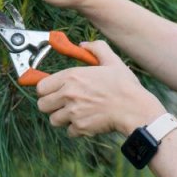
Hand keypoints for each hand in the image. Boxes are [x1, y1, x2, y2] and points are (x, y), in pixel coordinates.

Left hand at [36, 41, 165, 136]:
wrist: (136, 109)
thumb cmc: (124, 85)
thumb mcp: (112, 61)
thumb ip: (96, 48)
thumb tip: (83, 45)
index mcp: (71, 76)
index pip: (40, 87)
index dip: (45, 89)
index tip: (51, 91)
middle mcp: (68, 94)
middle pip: (42, 105)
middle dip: (51, 105)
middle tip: (61, 103)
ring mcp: (73, 112)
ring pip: (53, 120)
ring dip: (62, 118)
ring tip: (75, 113)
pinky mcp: (81, 128)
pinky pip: (69, 131)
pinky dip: (77, 129)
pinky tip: (87, 121)